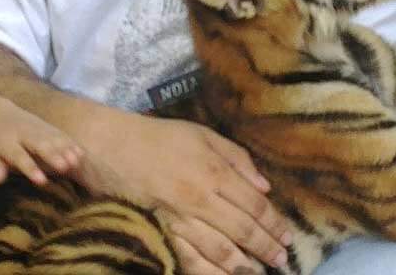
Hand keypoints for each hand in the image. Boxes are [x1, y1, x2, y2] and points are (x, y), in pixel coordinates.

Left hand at [0, 92, 82, 185]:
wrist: (1, 114)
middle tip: (64, 167)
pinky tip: (81, 155)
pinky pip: (62, 135)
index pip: (19, 156)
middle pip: (40, 144)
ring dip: (66, 149)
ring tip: (76, 162)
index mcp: (7, 142)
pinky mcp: (50, 128)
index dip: (30, 168)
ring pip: (54, 138)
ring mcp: (40, 129)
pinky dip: (72, 144)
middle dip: (53, 155)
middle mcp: (25, 134)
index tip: (42, 181)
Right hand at [74, 111, 290, 274]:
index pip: (254, 204)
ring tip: (257, 272)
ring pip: (220, 251)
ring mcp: (179, 219)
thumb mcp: (201, 134)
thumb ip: (236, 158)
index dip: (273, 222)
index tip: (286, 235)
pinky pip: (188, 260)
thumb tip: (265, 186)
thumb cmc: (157, 137)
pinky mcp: (159, 232)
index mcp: (214, 171)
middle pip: (242, 230)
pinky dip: (209, 272)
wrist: (109, 146)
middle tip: (280, 259)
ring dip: (243, 265)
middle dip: (265, 247)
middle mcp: (200, 198)